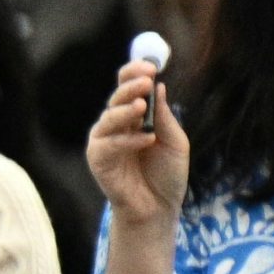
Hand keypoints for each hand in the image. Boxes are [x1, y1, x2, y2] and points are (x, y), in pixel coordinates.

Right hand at [83, 54, 188, 232]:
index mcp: (135, 118)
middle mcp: (117, 126)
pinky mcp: (98, 160)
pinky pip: (109, 144)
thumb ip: (165, 116)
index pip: (129, 89)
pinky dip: (128, 140)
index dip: (135, 75)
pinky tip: (147, 140)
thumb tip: (159, 86)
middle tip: (145, 80)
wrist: (158, 207)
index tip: (150, 66)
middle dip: (130, 87)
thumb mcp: (175, 141)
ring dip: (125, 109)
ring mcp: (105, 142)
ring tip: (143, 107)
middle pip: (117, 98)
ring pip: (108, 117)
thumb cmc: (167, 174)